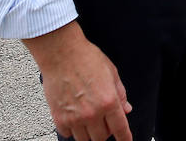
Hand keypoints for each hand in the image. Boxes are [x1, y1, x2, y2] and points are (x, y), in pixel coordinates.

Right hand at [23, 22, 132, 140]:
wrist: (61, 53)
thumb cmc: (86, 58)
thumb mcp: (112, 73)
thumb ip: (120, 94)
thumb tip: (126, 109)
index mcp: (108, 101)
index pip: (120, 129)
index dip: (125, 138)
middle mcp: (92, 113)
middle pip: (101, 138)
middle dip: (106, 132)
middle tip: (105, 121)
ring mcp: (74, 117)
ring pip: (84, 139)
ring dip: (89, 133)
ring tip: (89, 118)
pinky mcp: (59, 117)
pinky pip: (68, 134)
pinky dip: (73, 129)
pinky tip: (75, 117)